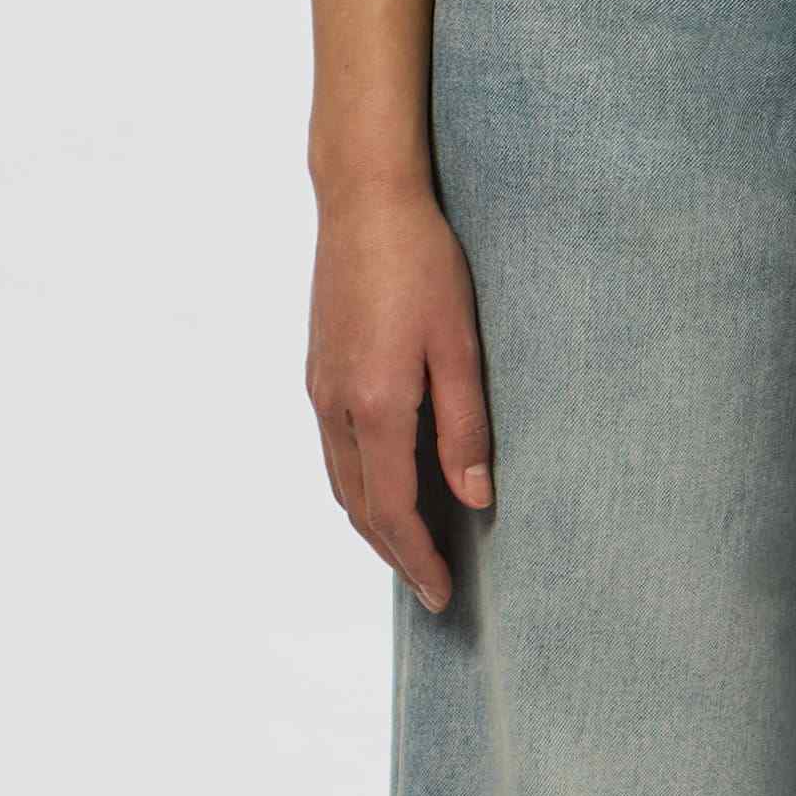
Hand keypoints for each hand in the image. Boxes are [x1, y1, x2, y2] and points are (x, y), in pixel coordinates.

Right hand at [308, 182, 494, 613]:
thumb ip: (465, 427)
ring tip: (412, 549)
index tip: (444, 593)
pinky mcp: (319, 371)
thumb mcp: (459, 345)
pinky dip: (360, 486)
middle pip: (358, 507)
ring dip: (373, 524)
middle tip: (432, 587)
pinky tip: (387, 485)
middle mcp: (335, 406)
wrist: (364, 201)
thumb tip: (476, 499)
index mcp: (374, 406)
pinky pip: (334, 451)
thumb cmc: (421, 262)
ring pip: (340, 482)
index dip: (418, 558)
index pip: (392, 509)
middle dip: (395, 554)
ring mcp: (319, 388)